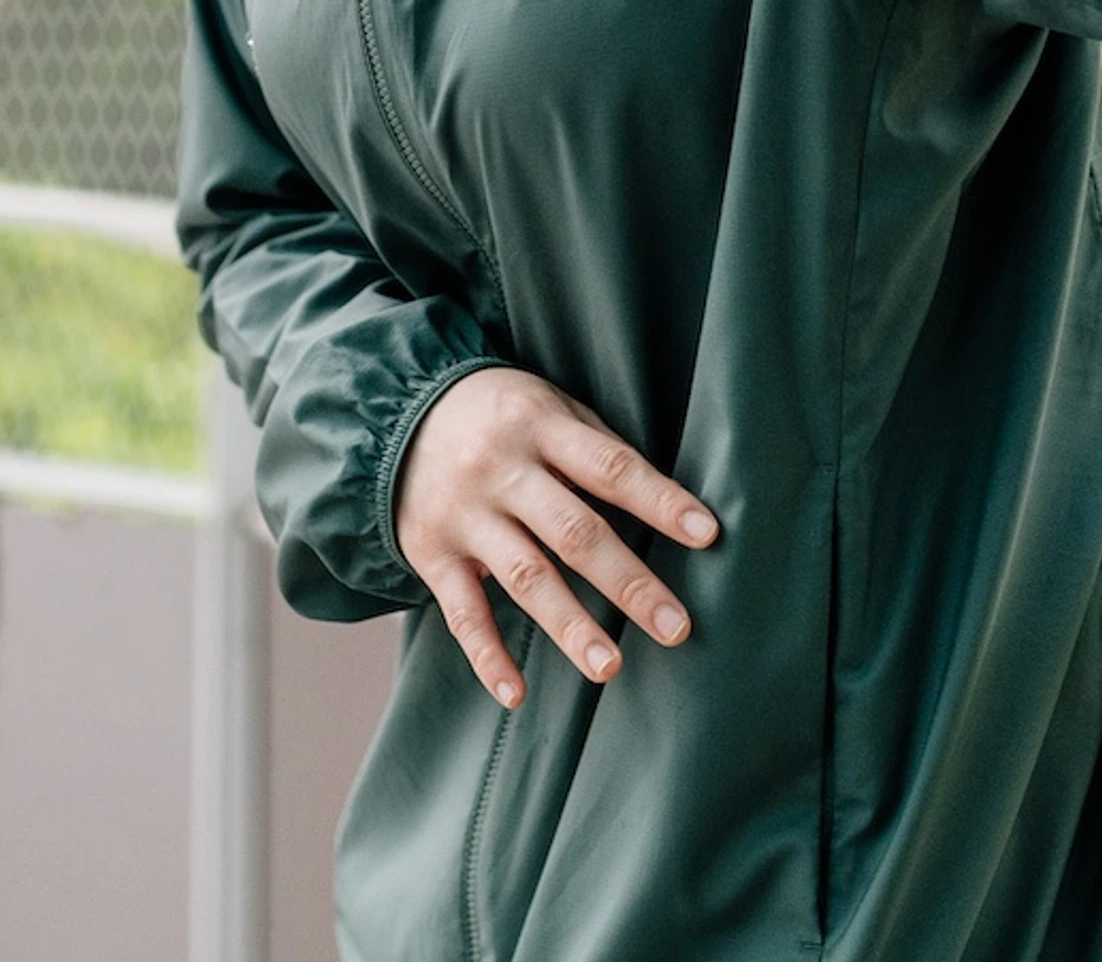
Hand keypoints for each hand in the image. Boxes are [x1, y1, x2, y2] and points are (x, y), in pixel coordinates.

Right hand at [395, 366, 718, 708]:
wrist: (393, 414)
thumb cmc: (500, 416)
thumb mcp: (547, 408)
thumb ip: (595, 450)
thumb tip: (668, 504)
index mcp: (539, 425)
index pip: (610, 467)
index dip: (659, 501)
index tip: (708, 535)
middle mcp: (501, 470)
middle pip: (573, 531)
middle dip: (628, 583)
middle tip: (676, 628)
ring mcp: (464, 514)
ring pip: (523, 576)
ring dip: (569, 626)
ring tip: (611, 668)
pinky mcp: (432, 554)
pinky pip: (461, 612)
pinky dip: (487, 655)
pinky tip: (517, 693)